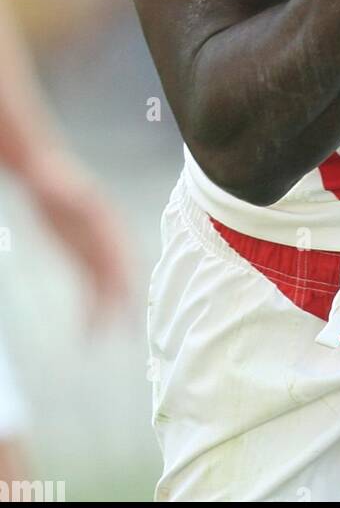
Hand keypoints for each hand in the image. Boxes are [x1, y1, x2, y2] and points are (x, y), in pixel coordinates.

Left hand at [29, 155, 133, 333]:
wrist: (42, 172)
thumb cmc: (52, 178)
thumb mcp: (63, 185)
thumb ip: (74, 196)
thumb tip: (84, 200)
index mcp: (106, 223)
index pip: (121, 256)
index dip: (126, 280)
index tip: (128, 303)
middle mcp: (106, 238)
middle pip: (120, 274)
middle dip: (125, 302)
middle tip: (127, 332)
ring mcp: (94, 248)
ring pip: (106, 284)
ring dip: (107, 309)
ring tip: (101, 336)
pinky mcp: (81, 255)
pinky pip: (91, 285)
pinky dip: (92, 305)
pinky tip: (87, 323)